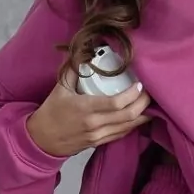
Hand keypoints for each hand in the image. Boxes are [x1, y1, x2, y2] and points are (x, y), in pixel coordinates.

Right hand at [25, 67, 152, 158]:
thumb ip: (73, 68)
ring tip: (151, 105)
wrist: (42, 140)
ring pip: (127, 127)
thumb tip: (84, 51)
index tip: (140, 84)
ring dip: (142, 116)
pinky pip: (120, 135)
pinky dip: (132, 125)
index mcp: (85, 108)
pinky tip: (139, 117)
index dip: (133, 94)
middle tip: (151, 93)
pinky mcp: (98, 142)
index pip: (116, 103)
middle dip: (143, 104)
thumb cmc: (51, 112)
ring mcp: (97, 136)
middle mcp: (94, 124)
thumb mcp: (60, 87)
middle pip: (127, 115)